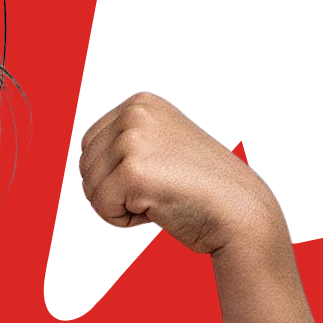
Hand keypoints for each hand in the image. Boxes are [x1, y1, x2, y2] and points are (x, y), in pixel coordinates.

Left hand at [77, 92, 284, 254]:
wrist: (238, 210)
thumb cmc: (201, 187)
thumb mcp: (159, 147)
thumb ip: (124, 143)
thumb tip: (83, 159)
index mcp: (140, 103)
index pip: (89, 145)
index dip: (113, 173)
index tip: (154, 175)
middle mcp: (134, 113)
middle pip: (84, 166)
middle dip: (113, 190)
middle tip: (157, 189)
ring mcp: (133, 139)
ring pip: (90, 188)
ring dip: (119, 205)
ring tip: (159, 196)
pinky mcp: (132, 171)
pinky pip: (101, 208)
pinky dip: (124, 220)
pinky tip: (157, 208)